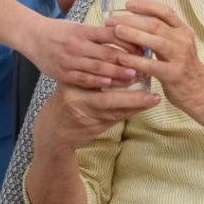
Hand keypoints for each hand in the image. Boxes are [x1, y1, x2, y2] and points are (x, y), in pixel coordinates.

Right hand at [21, 15, 137, 88]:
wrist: (33, 36)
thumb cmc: (60, 30)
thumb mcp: (80, 26)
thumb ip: (99, 33)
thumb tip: (125, 36)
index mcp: (84, 30)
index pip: (111, 35)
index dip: (128, 42)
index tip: (142, 47)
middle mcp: (78, 45)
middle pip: (107, 54)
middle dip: (126, 61)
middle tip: (143, 66)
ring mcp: (70, 60)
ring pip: (97, 68)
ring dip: (116, 74)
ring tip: (132, 77)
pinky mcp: (63, 73)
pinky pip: (83, 79)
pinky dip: (97, 83)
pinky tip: (110, 85)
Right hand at [28, 83, 158, 203]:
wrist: (49, 135)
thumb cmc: (69, 108)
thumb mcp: (80, 91)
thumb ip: (100, 84)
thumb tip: (130, 74)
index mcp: (72, 83)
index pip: (99, 77)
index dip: (120, 72)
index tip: (140, 68)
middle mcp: (73, 97)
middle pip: (107, 95)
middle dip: (132, 93)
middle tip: (153, 90)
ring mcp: (78, 116)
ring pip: (111, 111)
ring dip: (134, 105)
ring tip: (152, 101)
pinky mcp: (84, 130)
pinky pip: (110, 121)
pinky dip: (126, 115)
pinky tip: (141, 110)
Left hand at [105, 0, 203, 110]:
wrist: (200, 92)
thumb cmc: (183, 67)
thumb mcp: (177, 46)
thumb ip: (162, 34)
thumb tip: (135, 22)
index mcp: (183, 30)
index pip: (165, 11)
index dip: (146, 5)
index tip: (128, 4)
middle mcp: (183, 40)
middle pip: (156, 24)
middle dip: (132, 20)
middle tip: (112, 20)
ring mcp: (180, 57)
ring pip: (155, 41)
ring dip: (133, 34)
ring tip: (115, 31)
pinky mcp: (174, 74)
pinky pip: (152, 65)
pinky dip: (135, 60)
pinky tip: (122, 58)